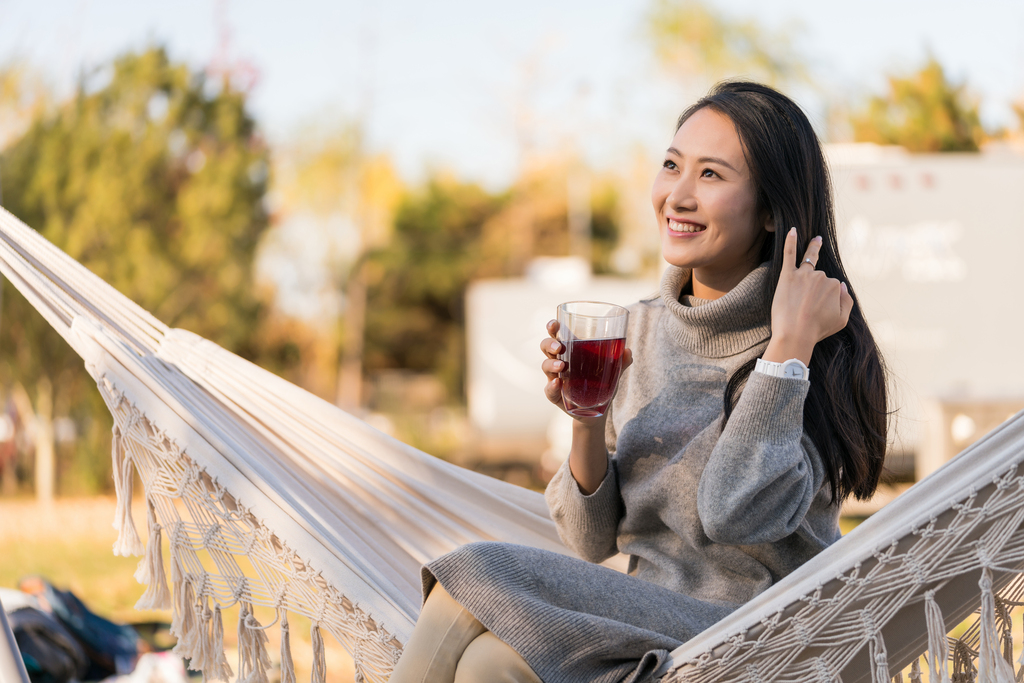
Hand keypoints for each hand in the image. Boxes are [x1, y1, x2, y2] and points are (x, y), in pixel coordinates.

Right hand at [540, 320, 631, 421]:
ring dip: (551, 364)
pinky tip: (557, 384)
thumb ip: (620, 362)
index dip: (553, 327)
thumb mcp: (612, 372)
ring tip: (562, 366)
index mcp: (571, 351)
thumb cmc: (601, 385)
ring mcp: (555, 378)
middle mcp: (559, 362)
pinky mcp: (556, 395)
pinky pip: (549, 390)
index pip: (557, 335)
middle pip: (546, 347)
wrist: (596, 412)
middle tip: (559, 347)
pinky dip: (551, 387)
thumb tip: (628, 351)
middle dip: (550, 344)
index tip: (555, 324)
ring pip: (545, 366)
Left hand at [764, 228, 853, 363]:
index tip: (820, 312)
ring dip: (806, 279)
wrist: (794, 334)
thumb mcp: (842, 320)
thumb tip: (841, 284)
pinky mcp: (787, 276)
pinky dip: (791, 241)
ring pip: (808, 268)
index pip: (831, 285)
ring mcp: (803, 275)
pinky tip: (793, 230)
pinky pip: (789, 254)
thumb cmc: (817, 330)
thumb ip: (847, 300)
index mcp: (834, 285)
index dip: (825, 299)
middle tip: (807, 311)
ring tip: (807, 271)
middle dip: (814, 291)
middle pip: (819, 277)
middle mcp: (820, 276)